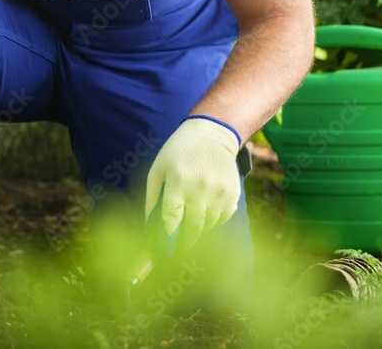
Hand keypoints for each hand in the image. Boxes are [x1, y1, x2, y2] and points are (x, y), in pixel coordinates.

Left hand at [144, 117, 241, 247]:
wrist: (211, 135)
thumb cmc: (178, 152)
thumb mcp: (158, 169)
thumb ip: (152, 197)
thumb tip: (149, 226)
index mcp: (178, 182)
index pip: (172, 218)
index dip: (168, 235)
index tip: (165, 247)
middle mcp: (200, 188)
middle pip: (192, 227)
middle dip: (185, 240)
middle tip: (180, 246)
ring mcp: (218, 192)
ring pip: (208, 225)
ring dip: (200, 229)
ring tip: (193, 226)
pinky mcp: (232, 194)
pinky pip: (223, 218)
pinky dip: (214, 221)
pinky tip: (207, 212)